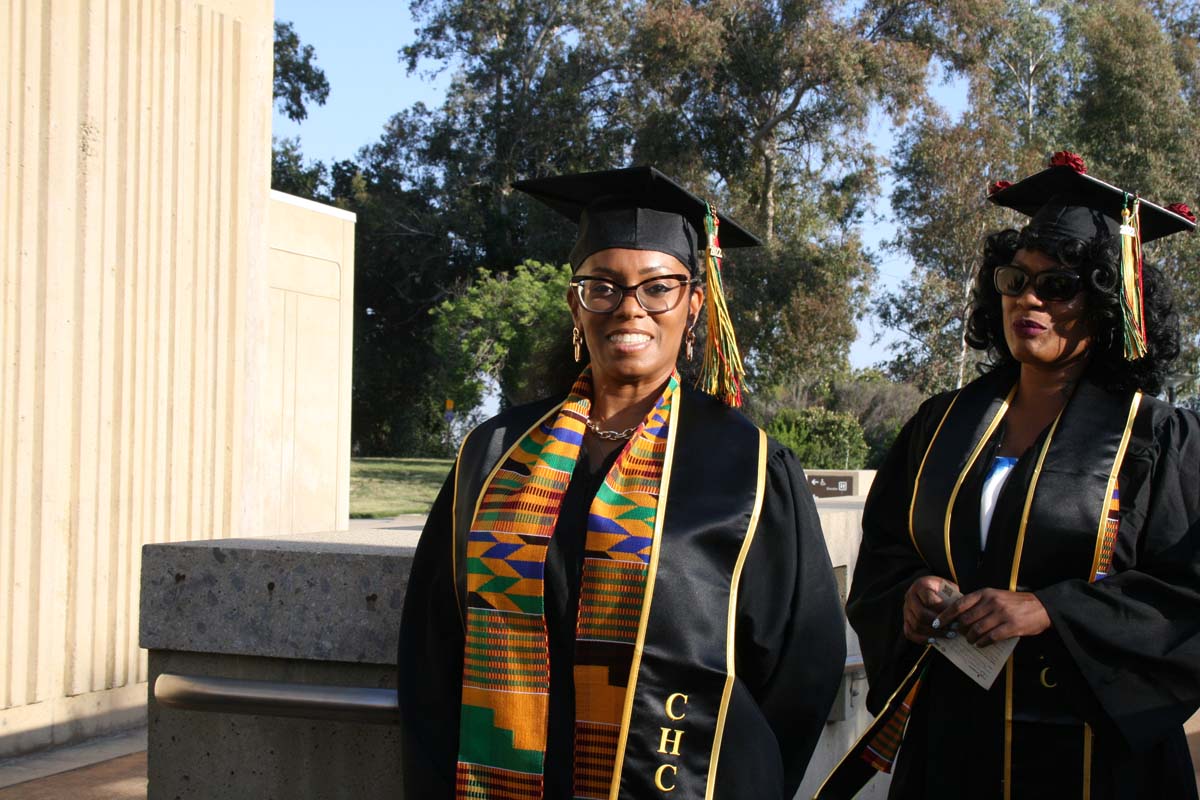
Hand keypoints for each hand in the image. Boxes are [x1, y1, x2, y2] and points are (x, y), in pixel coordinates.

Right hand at [903, 576, 957, 643]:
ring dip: (934, 633)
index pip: (929, 600)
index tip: (956, 617)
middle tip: (954, 629)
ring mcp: (906, 609)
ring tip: (949, 635)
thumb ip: (953, 598)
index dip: (942, 610)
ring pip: (916, 626)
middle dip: (939, 625)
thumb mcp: (949, 587)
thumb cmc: (943, 590)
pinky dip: (922, 639)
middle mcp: (910, 596)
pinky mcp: (905, 620)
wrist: (930, 590)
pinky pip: (910, 633)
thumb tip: (960, 615)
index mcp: (921, 585)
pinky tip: (935, 640)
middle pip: (921, 615)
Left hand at [934, 589, 1050, 646]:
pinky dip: (983, 642)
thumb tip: (959, 617)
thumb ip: (979, 603)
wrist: (1041, 607)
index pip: (959, 604)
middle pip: (966, 619)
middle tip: (958, 634)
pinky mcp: (1011, 626)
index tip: (937, 622)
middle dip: (959, 629)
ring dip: (971, 638)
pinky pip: (991, 637)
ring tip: (970, 641)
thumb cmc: (1014, 603)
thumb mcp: (995, 596)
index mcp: (985, 593)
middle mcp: (991, 602)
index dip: (946, 615)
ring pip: (977, 629)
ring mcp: (1002, 614)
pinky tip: (981, 644)